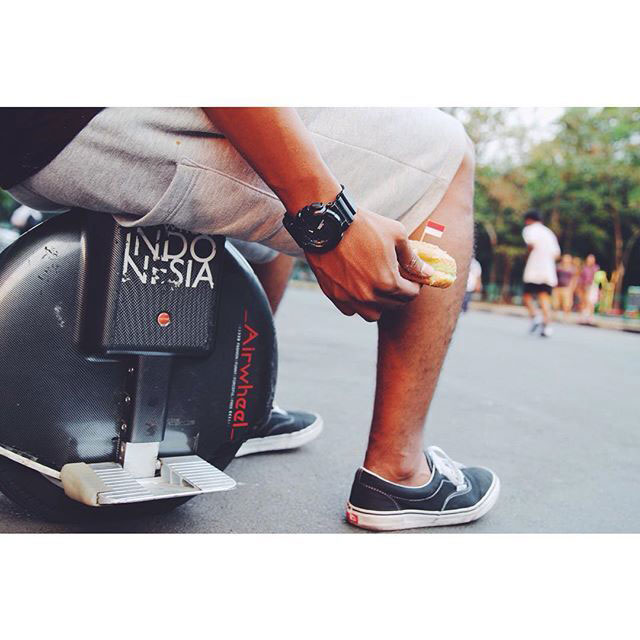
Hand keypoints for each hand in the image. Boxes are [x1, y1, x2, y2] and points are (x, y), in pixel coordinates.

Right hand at [305, 208, 433, 321]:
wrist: (327, 224)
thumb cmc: (364, 226)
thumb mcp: (396, 235)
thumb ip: (413, 259)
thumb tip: (428, 273)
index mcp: (388, 283)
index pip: (411, 295)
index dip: (415, 285)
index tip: (412, 277)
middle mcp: (369, 296)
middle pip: (394, 306)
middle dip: (399, 294)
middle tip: (396, 279)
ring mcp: (350, 298)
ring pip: (372, 314)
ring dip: (379, 304)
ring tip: (377, 287)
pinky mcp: (334, 296)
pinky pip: (351, 310)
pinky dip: (357, 304)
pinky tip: (358, 288)